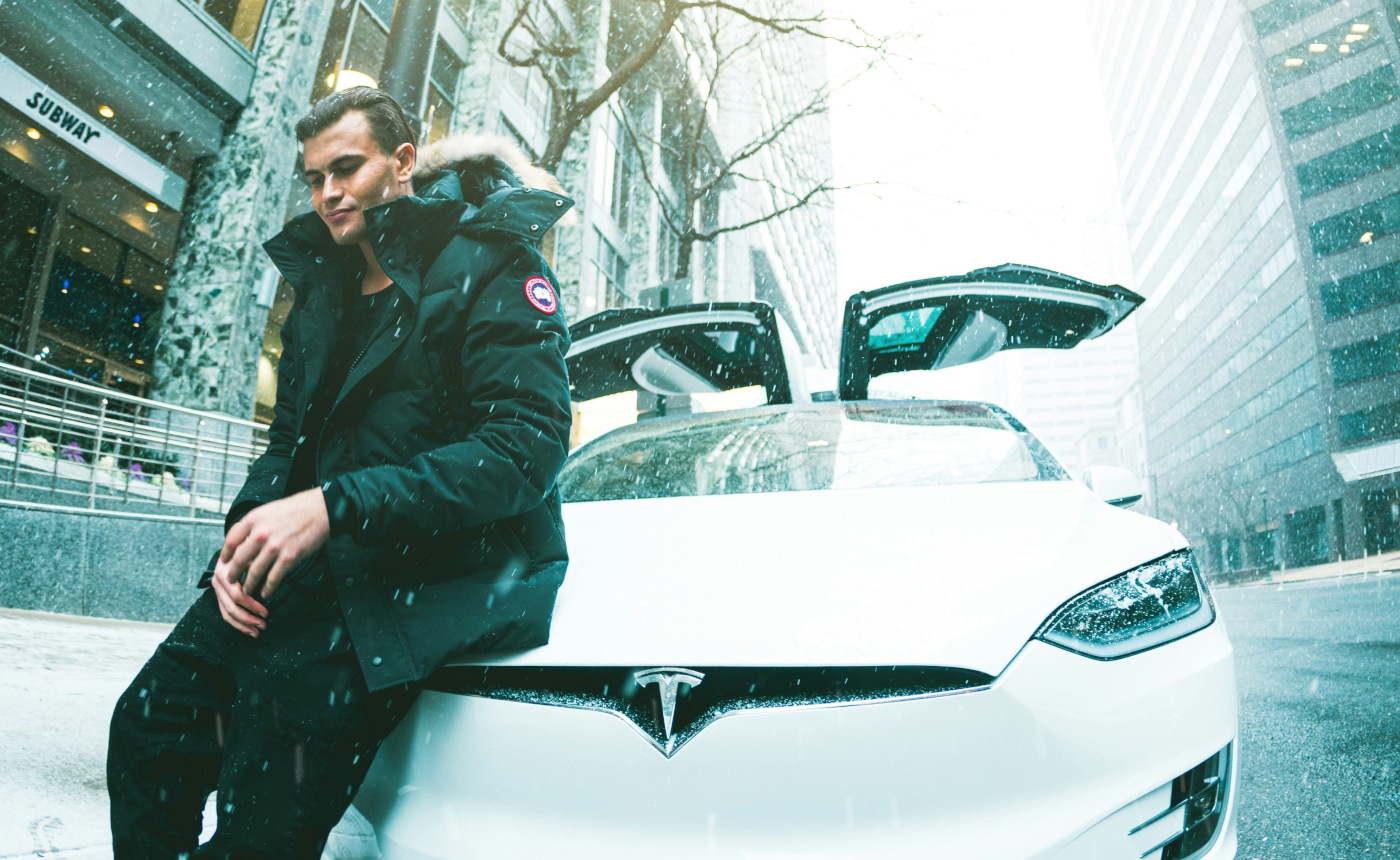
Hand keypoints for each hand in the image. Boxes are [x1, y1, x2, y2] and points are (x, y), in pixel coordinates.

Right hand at [211, 555, 266, 637]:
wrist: (234, 545)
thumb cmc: (248, 548)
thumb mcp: (252, 553)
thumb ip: (258, 566)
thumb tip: (271, 582)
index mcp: (225, 572)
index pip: (237, 595)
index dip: (252, 606)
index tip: (267, 613)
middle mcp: (217, 582)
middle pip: (231, 607)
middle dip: (248, 619)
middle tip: (264, 625)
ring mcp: (217, 590)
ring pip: (226, 614)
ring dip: (242, 625)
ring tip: (257, 633)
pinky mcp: (219, 596)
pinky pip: (225, 614)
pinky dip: (237, 624)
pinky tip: (249, 630)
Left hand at [221, 488, 330, 603]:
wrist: (321, 510)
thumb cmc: (298, 508)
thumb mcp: (269, 510)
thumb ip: (256, 524)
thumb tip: (245, 539)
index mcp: (254, 520)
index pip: (231, 541)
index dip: (225, 554)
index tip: (225, 561)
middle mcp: (261, 534)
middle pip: (239, 560)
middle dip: (234, 573)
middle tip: (231, 580)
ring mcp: (275, 547)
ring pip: (255, 572)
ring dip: (249, 584)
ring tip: (247, 590)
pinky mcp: (289, 557)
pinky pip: (274, 578)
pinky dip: (268, 588)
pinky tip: (266, 592)